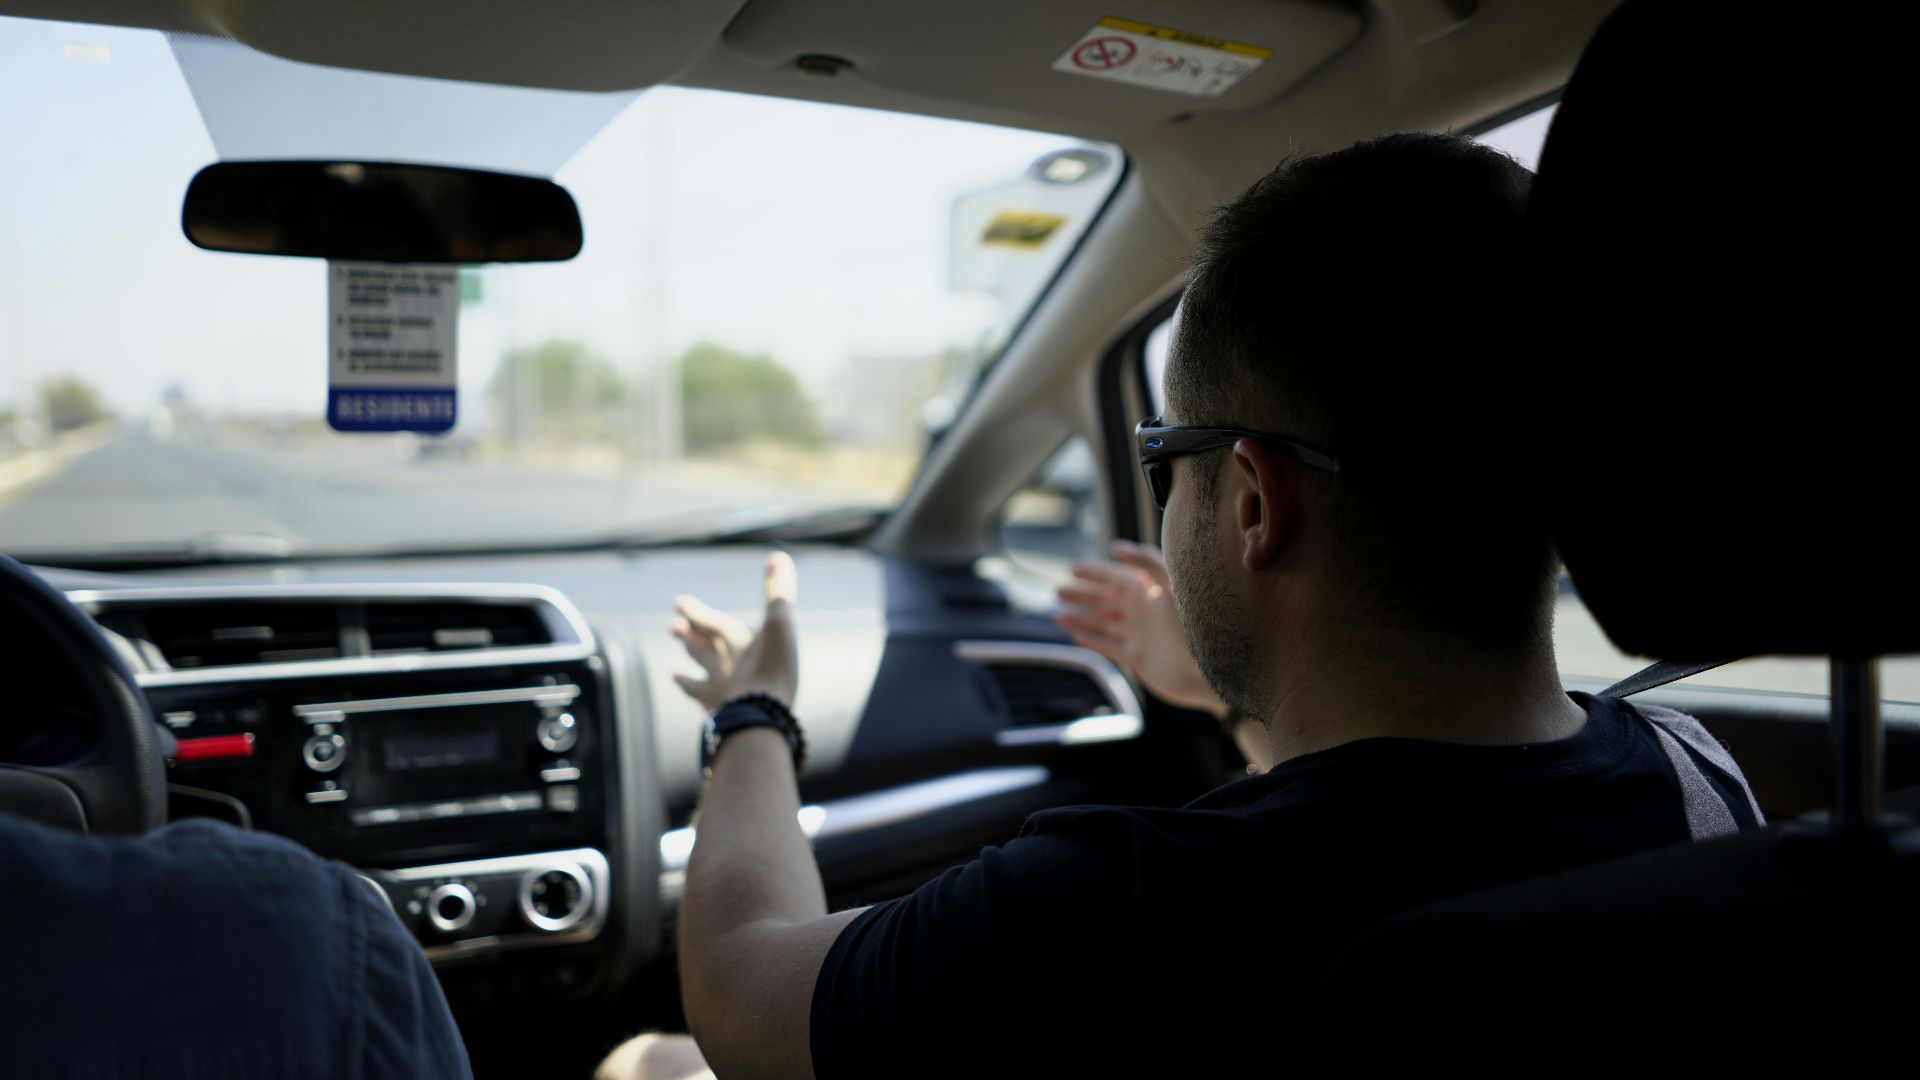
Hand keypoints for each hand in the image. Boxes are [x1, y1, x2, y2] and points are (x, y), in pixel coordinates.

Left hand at [672, 551, 799, 711]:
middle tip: (672, 628)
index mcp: (730, 638)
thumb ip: (777, 591)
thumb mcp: (780, 624)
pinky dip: (695, 697)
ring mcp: (716, 689)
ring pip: (697, 675)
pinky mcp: (721, 712)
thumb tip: (778, 555)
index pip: (706, 620)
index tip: (678, 603)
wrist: (759, 716)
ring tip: (674, 672)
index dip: (693, 611)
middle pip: (699, 646)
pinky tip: (691, 699)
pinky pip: (702, 702)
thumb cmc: (771, 667)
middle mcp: (718, 662)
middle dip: (688, 636)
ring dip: (688, 668)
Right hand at [1054, 539, 1227, 717]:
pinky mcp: (1138, 658)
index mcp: (1149, 592)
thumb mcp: (1172, 586)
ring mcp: (1140, 635)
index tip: (1071, 569)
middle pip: (1106, 600)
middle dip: (1082, 595)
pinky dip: (1092, 641)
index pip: (1115, 577)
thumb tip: (1116, 546)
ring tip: (1058, 616)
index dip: (1094, 572)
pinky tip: (1075, 635)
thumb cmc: (1194, 626)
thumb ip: (1148, 562)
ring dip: (1082, 618)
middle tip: (1058, 592)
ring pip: (1103, 623)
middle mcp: (1143, 612)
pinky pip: (1109, 647)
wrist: (1208, 670)